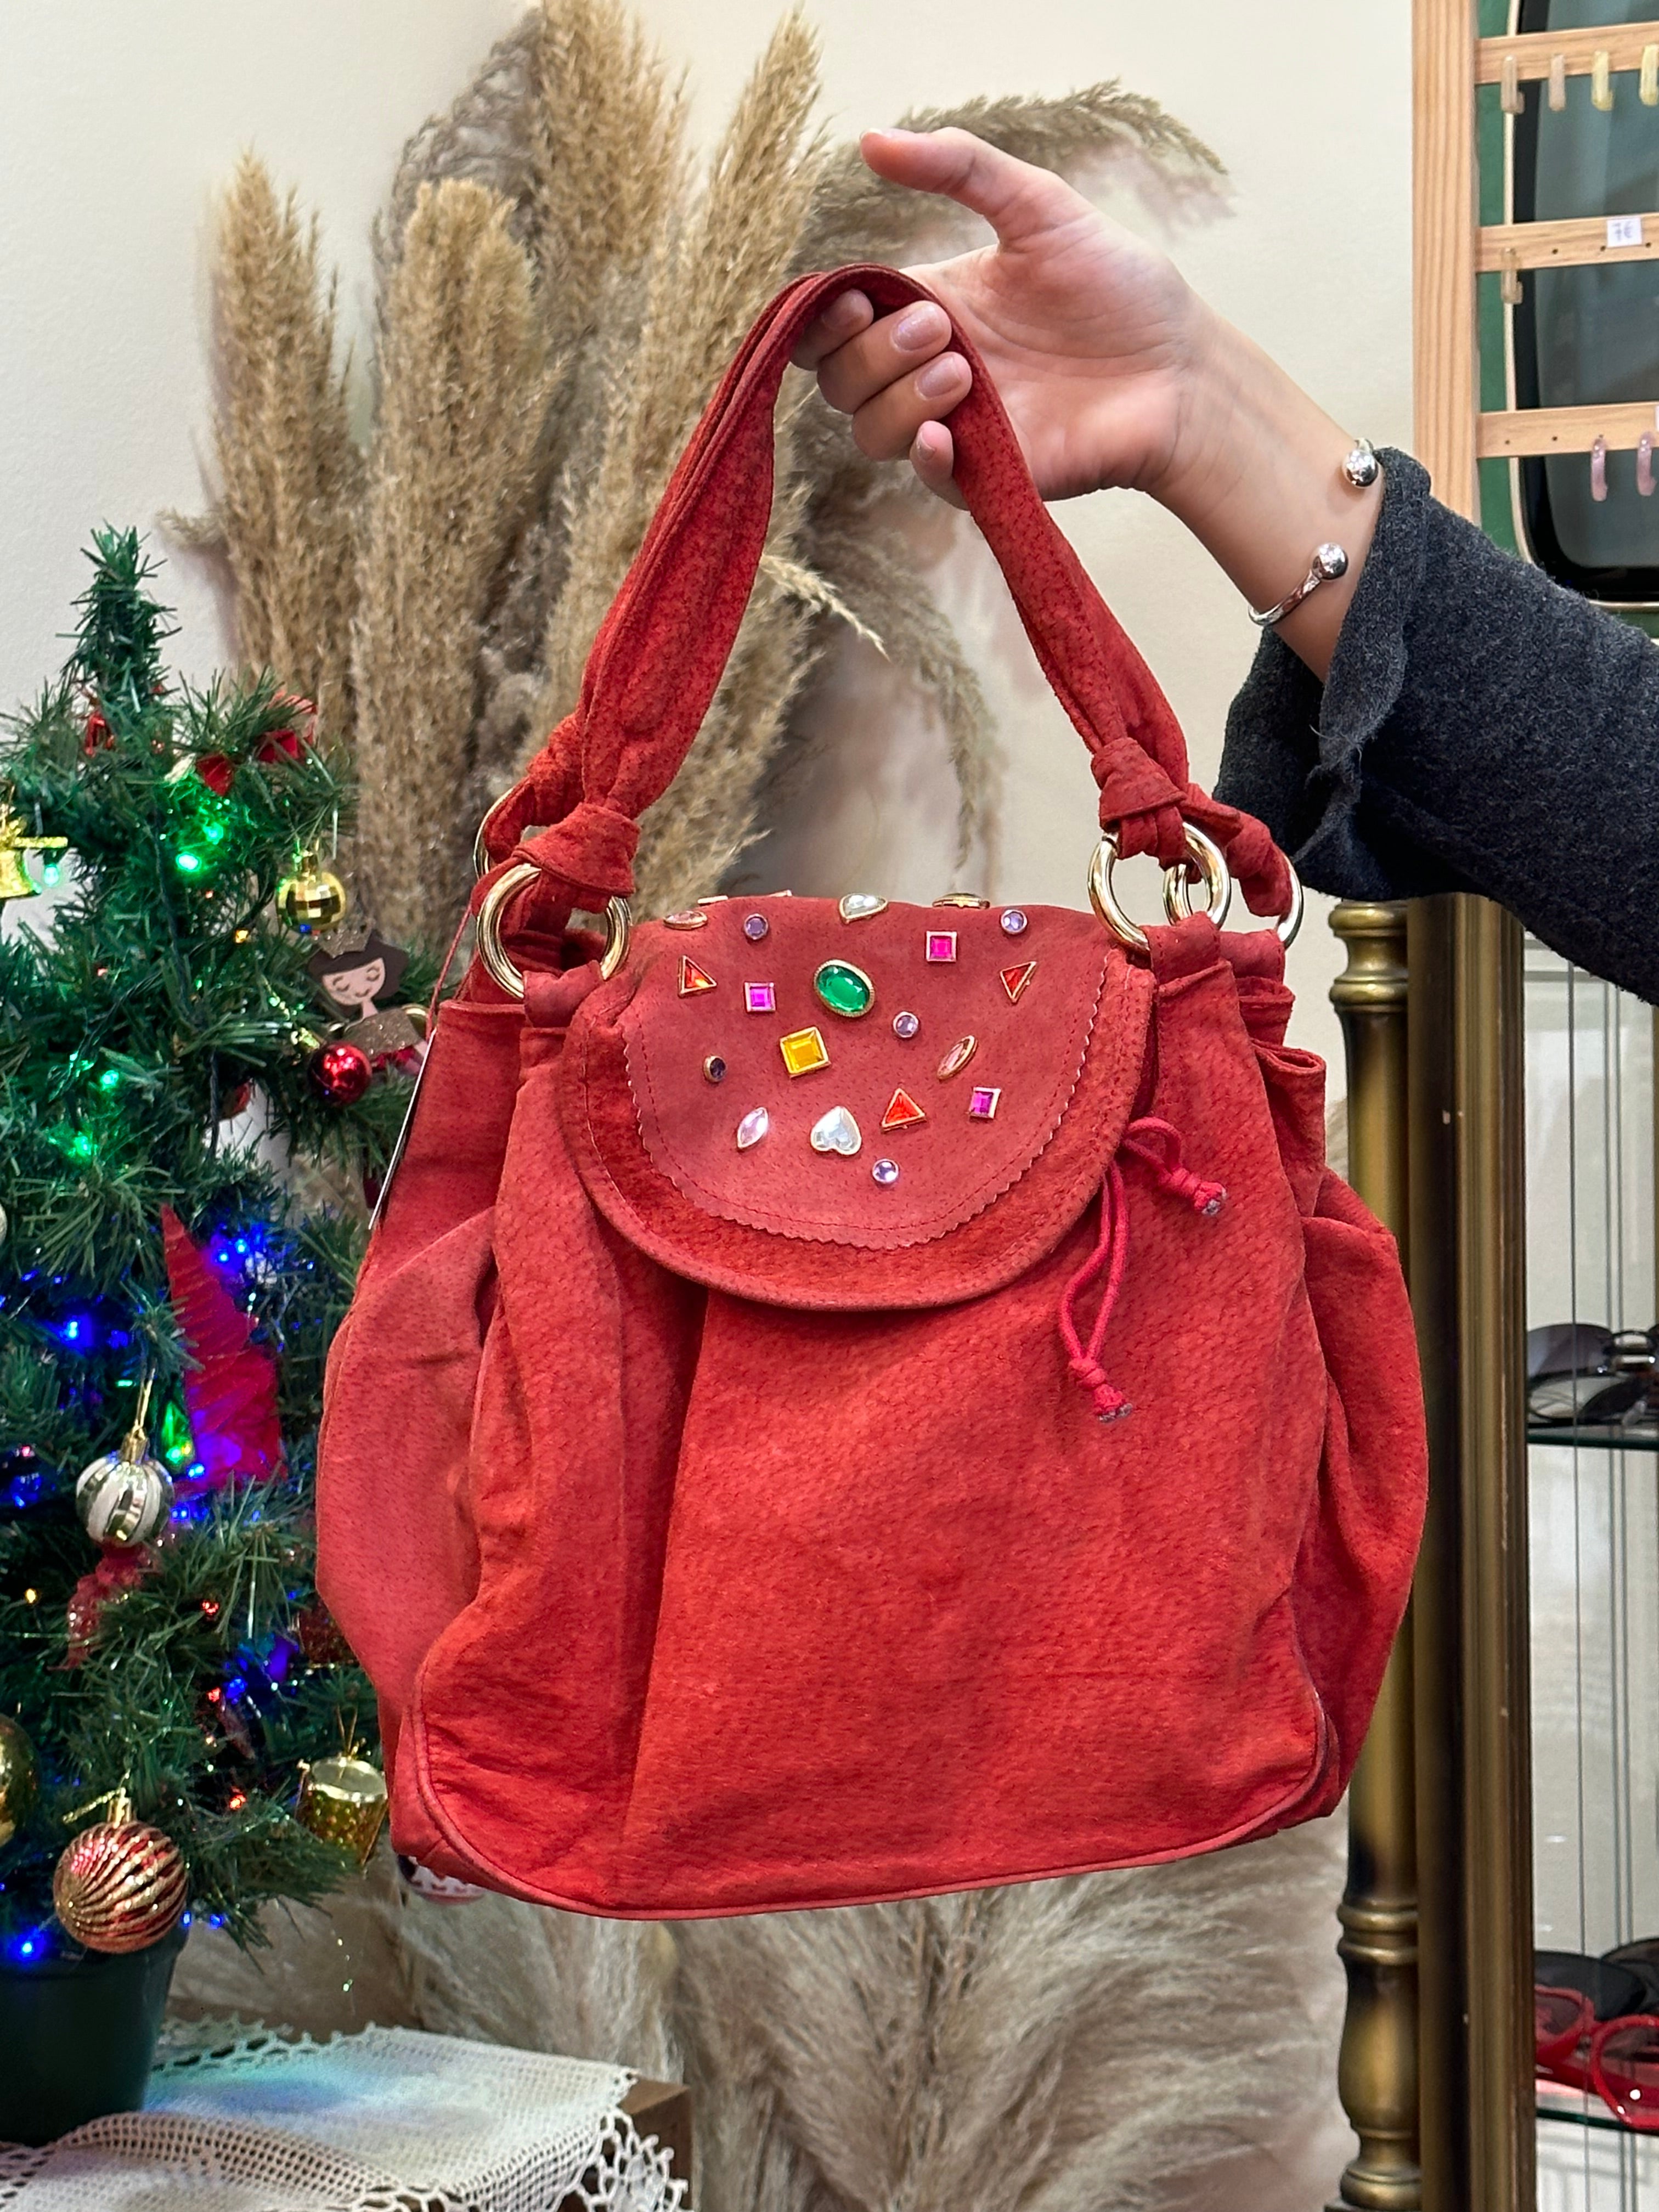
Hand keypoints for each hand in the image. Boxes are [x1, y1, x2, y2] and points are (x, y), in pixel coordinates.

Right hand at [795, 127, 1210, 506]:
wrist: (1178, 365)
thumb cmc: (1116, 287)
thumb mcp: (1038, 206)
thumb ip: (958, 168)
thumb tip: (869, 139)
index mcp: (929, 305)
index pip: (836, 323)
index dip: (824, 318)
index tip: (856, 300)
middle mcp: (929, 369)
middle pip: (840, 379)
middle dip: (875, 352)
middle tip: (944, 329)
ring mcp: (955, 424)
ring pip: (870, 431)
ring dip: (899, 398)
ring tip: (964, 371)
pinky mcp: (987, 473)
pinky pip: (926, 477)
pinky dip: (923, 455)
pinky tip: (944, 432)